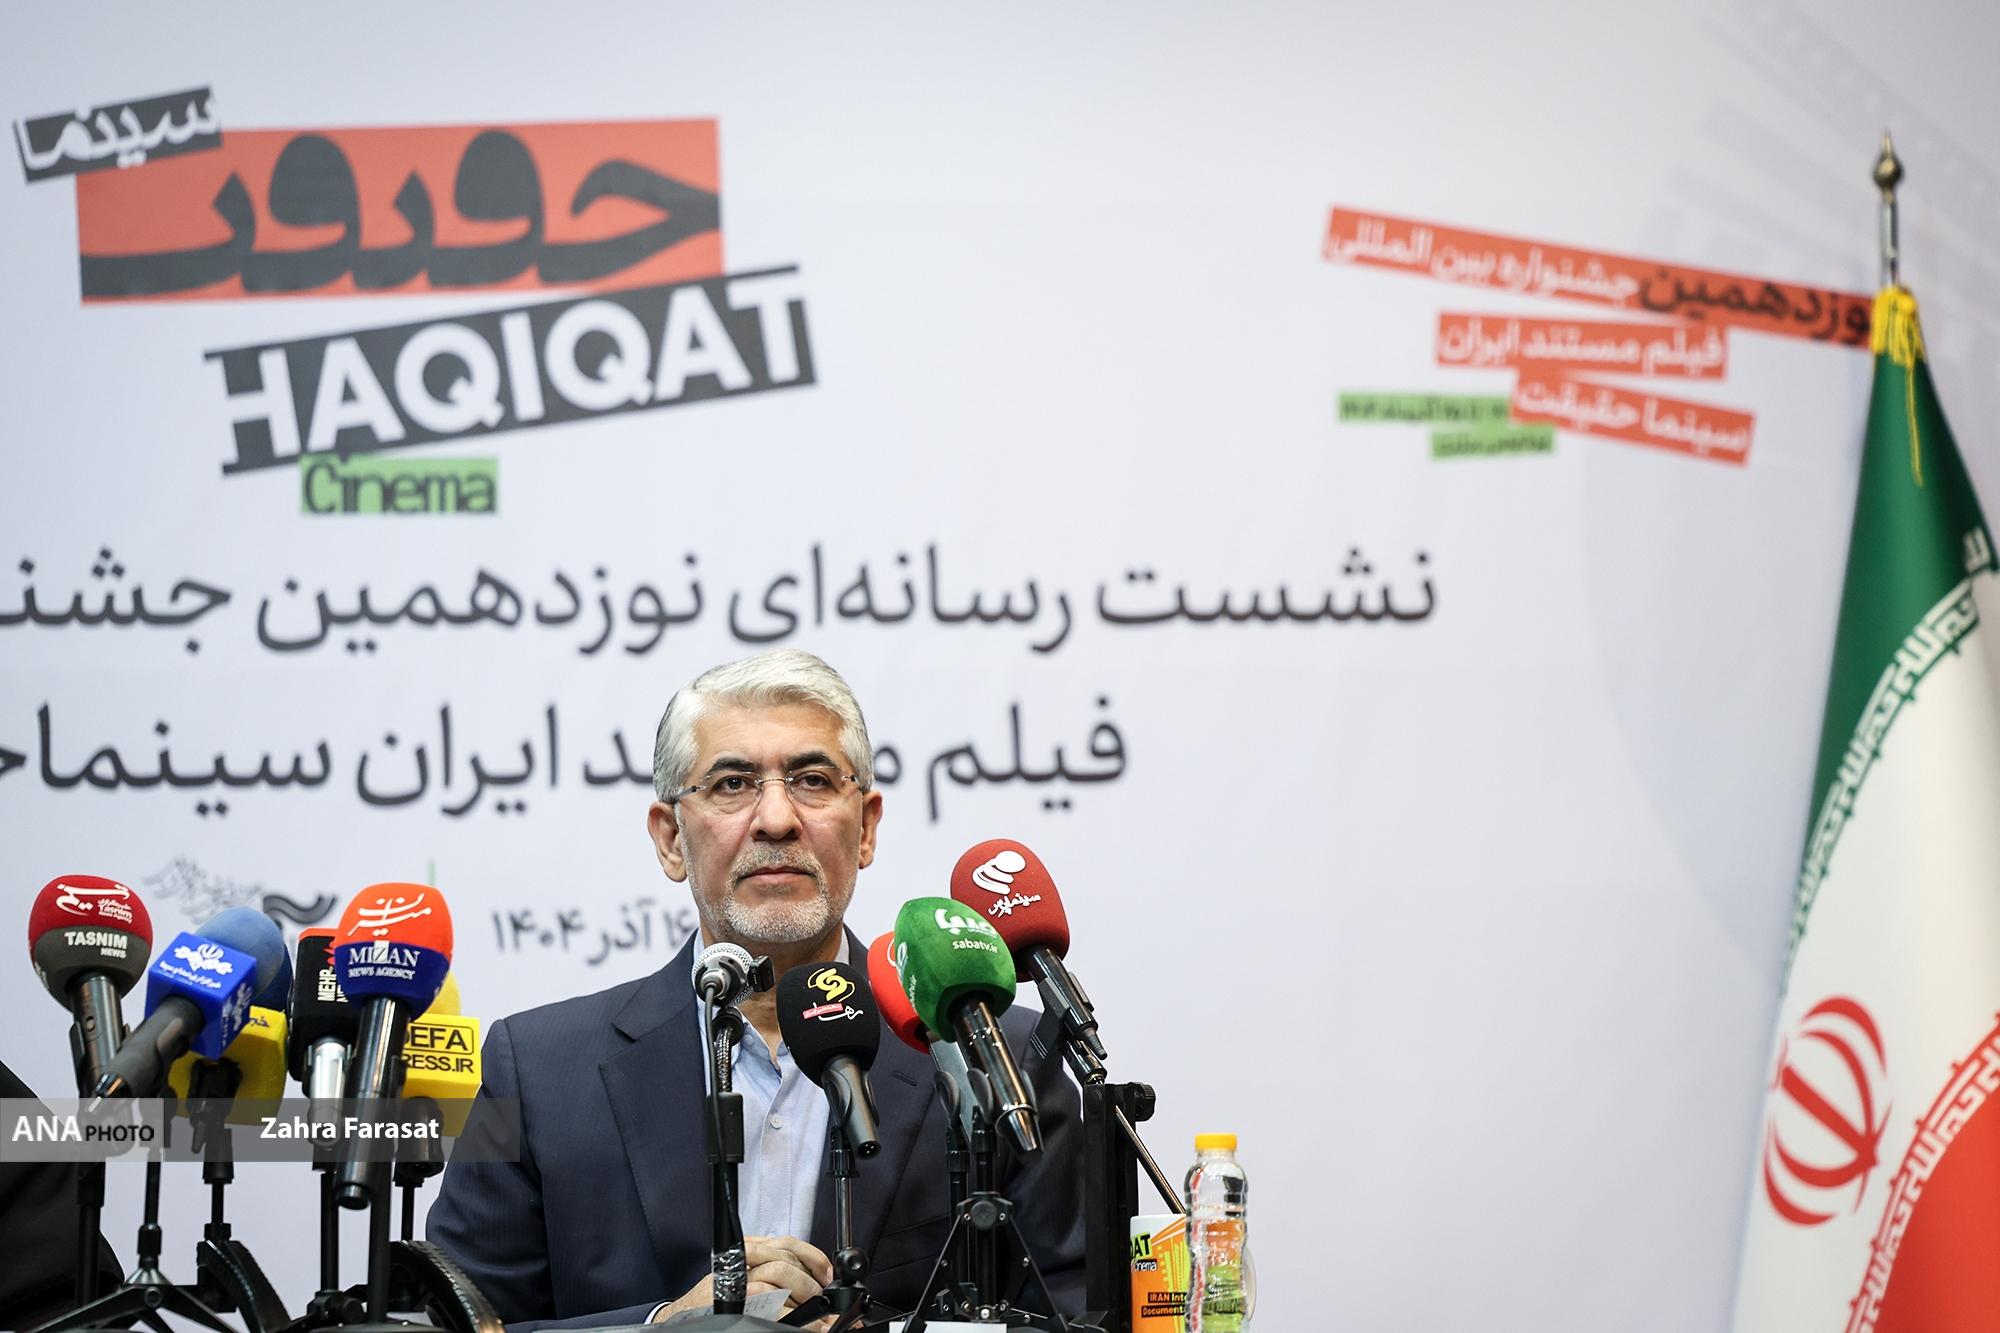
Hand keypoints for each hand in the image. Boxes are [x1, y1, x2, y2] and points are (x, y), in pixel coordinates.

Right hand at [651, 1235, 834, 1324]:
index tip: (826, 1272)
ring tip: (815, 1313)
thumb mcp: (743, 1276)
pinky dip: (786, 1310)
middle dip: (809, 1282)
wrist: (683, 1317)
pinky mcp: (733, 1298)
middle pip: (784, 1259)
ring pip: (778, 1275)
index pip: (785, 1242)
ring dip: (802, 1295)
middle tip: (822, 1300)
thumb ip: (771, 1270)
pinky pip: (765, 1297)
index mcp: (746, 1250)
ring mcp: (736, 1279)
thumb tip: (813, 1281)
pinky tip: (797, 1319)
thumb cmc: (713, 1300)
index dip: (812, 1255)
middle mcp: (740, 1260)